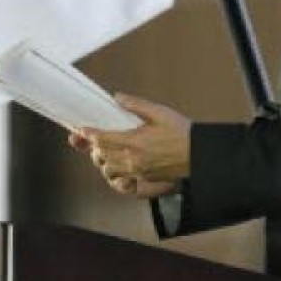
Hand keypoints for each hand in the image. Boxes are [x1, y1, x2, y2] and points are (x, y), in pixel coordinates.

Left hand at [68, 93, 190, 197]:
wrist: (198, 155)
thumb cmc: (181, 132)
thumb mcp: (159, 112)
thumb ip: (136, 104)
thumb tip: (118, 97)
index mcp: (135, 142)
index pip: (103, 139)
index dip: (89, 134)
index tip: (82, 130)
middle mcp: (133, 160)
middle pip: (102, 156)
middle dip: (94, 147)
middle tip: (93, 138)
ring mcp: (138, 172)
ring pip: (108, 170)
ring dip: (103, 161)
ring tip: (106, 152)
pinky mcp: (145, 180)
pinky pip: (122, 182)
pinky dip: (115, 175)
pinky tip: (118, 166)